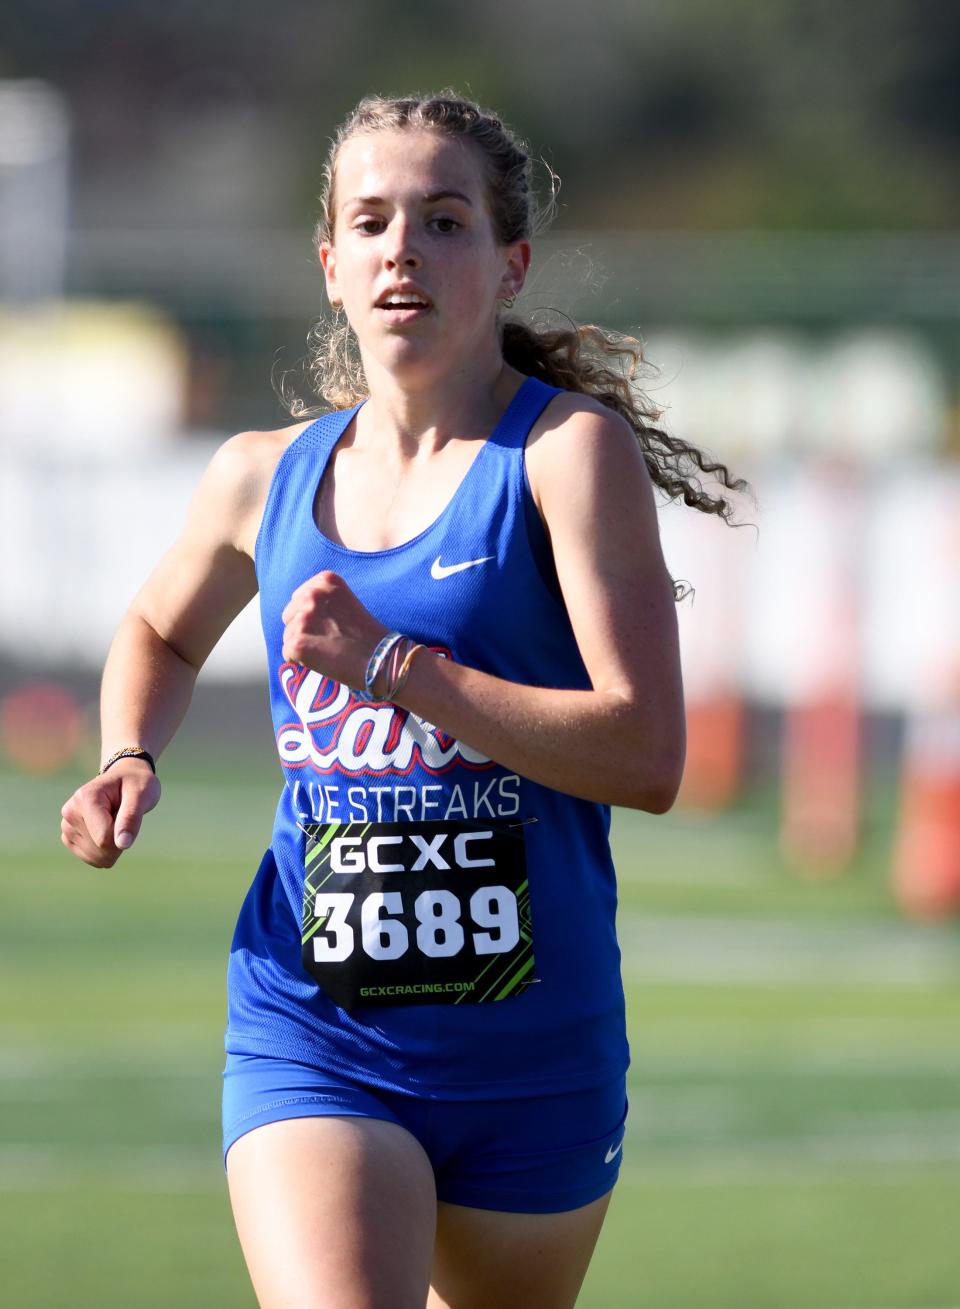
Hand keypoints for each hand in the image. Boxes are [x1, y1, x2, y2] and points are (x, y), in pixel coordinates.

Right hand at [60, 761, 160, 867]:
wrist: (125, 779)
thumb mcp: (142, 794)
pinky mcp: (68, 837)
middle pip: (99, 849)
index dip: (123, 836)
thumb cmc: (135, 784)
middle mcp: (70, 812)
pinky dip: (105, 851)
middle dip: (118, 841)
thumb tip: (122, 844)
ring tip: (115, 821)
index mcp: (85, 798)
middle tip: (123, 817)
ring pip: (95, 857)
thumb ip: (131, 818)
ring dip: (113, 846)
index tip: (130, 815)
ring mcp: (67, 826)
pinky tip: (109, 831)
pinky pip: (91, 859)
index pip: (104, 838)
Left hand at [281, 571, 387, 686]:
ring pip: (288, 635)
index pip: (299, 596)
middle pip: (289, 614)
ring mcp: (304, 619)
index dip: (312, 615)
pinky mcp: (298, 643)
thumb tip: (296, 609)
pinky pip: (288, 653)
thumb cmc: (367, 634)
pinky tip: (322, 661)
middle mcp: (312, 595)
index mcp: (326, 580)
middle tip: (328, 639)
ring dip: (303, 645)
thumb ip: (322, 598)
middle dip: (303, 628)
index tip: (330, 624)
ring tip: (328, 650)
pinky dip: (301, 661)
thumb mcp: (346, 601)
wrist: (382, 660)